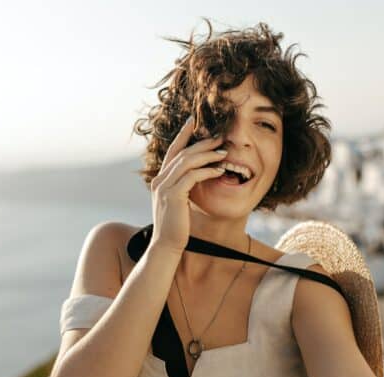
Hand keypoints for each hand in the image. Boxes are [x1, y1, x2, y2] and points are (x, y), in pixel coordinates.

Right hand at [149, 116, 228, 253]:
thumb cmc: (175, 228)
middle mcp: (159, 180)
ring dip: (207, 155)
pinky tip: (220, 170)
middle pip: (181, 153)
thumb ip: (181, 188)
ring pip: (187, 162)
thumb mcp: (176, 204)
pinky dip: (207, 171)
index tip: (194, 123)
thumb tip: (193, 178)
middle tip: (219, 137)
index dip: (182, 136)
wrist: (166, 246)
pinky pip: (192, 176)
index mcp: (159, 180)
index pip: (172, 152)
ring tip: (224, 152)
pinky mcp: (173, 196)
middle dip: (201, 143)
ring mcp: (164, 187)